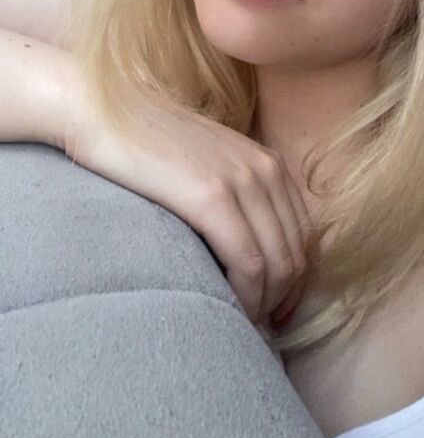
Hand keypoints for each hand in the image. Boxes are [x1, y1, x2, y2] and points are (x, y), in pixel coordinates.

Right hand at [58, 75, 311, 327]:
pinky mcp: (212, 196)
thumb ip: (238, 195)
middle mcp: (266, 170)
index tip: (274, 308)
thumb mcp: (210, 164)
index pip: (303, 237)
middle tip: (257, 325)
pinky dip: (244, 295)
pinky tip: (227, 308)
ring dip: (263, 303)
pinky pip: (247, 262)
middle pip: (295, 255)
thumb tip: (250, 248)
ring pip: (276, 264)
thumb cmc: (150, 146)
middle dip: (281, 299)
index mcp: (271, 164)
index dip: (294, 281)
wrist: (106, 112)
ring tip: (240, 322)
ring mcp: (243, 181)